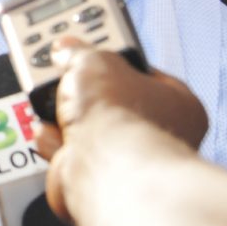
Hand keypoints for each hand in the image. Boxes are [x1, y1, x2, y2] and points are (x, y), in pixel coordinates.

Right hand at [39, 39, 207, 223]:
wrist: (104, 172)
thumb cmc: (120, 119)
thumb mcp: (93, 61)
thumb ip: (78, 52)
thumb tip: (68, 50)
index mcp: (176, 103)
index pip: (141, 72)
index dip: (111, 58)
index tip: (88, 47)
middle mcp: (156, 134)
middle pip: (108, 100)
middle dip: (80, 89)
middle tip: (61, 72)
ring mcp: (126, 158)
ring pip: (85, 127)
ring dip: (62, 115)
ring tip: (49, 100)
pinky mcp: (97, 178)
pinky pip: (68, 151)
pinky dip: (55, 141)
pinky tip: (51, 131)